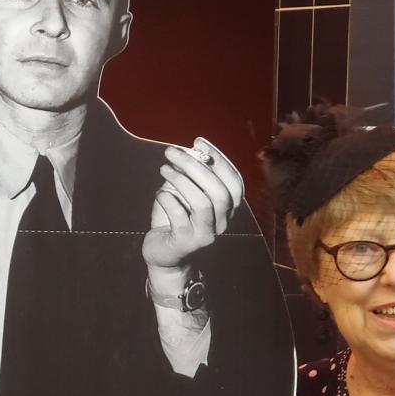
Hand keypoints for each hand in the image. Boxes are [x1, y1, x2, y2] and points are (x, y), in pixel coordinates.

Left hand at [142, 139, 243, 285]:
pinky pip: (179, 216)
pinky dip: (168, 200)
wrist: (163, 253)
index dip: (219, 160)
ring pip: (203, 204)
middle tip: (172, 152)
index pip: (234, 182)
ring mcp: (206, 234)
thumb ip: (190, 175)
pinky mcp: (186, 243)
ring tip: (164, 169)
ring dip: (181, 181)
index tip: (199, 142)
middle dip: (195, 167)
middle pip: (219, 192)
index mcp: (227, 208)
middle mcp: (222, 222)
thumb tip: (190, 150)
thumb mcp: (184, 192)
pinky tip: (160, 194)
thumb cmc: (174, 218)